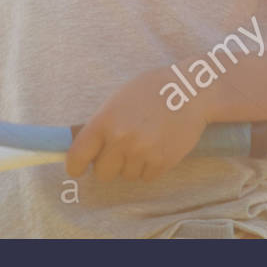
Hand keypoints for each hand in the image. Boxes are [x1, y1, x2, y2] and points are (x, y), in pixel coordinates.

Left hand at [64, 64, 214, 182]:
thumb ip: (102, 123)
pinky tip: (157, 147)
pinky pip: (146, 177)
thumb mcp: (119, 99)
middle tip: (119, 150)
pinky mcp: (162, 162)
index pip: (78, 156)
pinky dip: (150, 167)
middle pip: (102, 172)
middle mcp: (121, 140)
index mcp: (105, 121)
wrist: (191, 91)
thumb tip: (86, 147)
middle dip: (108, 164)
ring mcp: (142, 152)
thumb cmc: (153, 89)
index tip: (78, 168)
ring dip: (131, 164)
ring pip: (126, 175)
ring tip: (144, 142)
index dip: (75, 166)